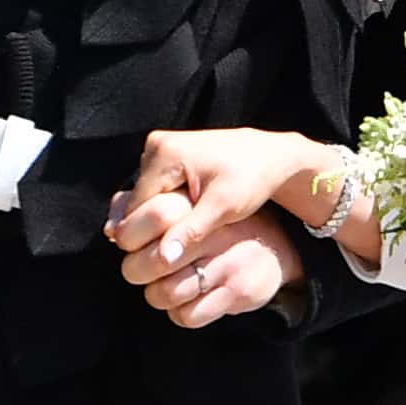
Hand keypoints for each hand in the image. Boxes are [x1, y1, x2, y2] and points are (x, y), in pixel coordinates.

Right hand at [106, 126, 311, 268]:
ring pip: (143, 199)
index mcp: (165, 153)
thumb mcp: (225, 207)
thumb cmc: (252, 179)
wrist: (269, 156)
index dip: (148, 237)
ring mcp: (159, 147)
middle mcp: (155, 145)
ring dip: (157, 219)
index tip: (169, 254)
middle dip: (152, 228)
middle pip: (136, 203)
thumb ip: (192, 231)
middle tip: (179, 243)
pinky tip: (183, 219)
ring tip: (185, 229)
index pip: (136, 209)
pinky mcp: (166, 155)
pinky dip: (164, 207)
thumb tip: (163, 259)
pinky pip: (153, 191)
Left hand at [117, 190, 304, 328]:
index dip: (131, 235)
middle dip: (137, 270)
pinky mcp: (239, 292)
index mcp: (203, 204)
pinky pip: (188, 316)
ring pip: (166, 293)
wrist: (275, 248)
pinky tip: (186, 300)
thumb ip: (147, 207)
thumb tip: (110, 229)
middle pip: (155, 260)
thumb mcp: (190, 205)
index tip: (131, 242)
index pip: (155, 215)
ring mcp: (230, 262)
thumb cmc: (216, 225)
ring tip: (164, 285)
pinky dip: (179, 313)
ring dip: (157, 294)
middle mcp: (218, 230)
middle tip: (141, 270)